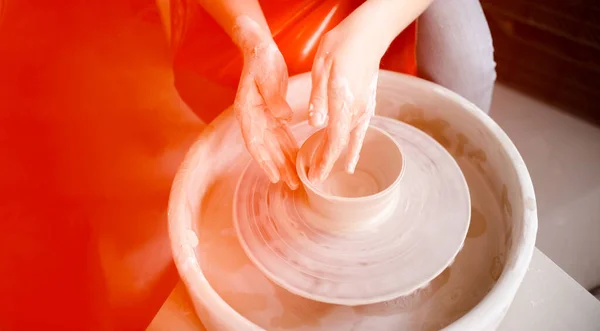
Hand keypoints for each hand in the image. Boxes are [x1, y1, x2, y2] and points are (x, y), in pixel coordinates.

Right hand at [233, 27, 299, 189]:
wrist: (260, 49)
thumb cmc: (261, 62)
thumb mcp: (267, 77)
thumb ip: (274, 99)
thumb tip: (283, 118)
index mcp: (247, 112)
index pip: (254, 142)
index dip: (264, 161)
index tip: (274, 176)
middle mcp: (253, 119)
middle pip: (266, 149)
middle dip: (279, 168)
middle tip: (292, 185)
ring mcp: (262, 118)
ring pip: (275, 145)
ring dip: (285, 161)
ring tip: (297, 179)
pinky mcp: (272, 114)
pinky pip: (281, 136)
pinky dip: (289, 148)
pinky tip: (297, 159)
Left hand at [306, 21, 381, 182]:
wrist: (369, 34)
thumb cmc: (341, 46)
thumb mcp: (321, 68)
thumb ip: (318, 99)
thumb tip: (315, 125)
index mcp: (343, 103)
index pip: (333, 141)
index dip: (324, 160)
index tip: (315, 175)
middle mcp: (357, 110)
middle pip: (342, 144)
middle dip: (329, 162)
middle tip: (317, 178)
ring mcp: (365, 107)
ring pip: (352, 139)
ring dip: (342, 156)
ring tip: (336, 172)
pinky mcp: (368, 102)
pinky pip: (361, 130)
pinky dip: (355, 145)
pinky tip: (352, 153)